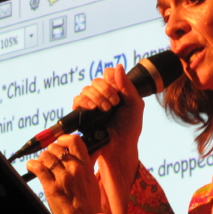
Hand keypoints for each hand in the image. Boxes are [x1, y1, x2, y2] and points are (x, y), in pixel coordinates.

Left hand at [25, 134, 100, 213]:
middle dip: (48, 151)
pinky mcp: (52, 188)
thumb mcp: (92, 181)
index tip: (59, 144)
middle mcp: (75, 169)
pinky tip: (31, 168)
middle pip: (55, 147)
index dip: (62, 139)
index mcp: (86, 166)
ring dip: (40, 159)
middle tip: (47, 159)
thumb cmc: (89, 205)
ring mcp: (63, 178)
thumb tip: (89, 153)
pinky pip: (38, 168)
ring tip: (40, 165)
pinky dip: (32, 165)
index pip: (74, 140)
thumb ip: (87, 166)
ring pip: (46, 156)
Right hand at [73, 64, 144, 213]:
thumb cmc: (130, 128)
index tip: (119, 91)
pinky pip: (77, 100)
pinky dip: (85, 101)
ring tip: (107, 109)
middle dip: (106, 90)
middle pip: (96, 81)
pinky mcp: (82, 114)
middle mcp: (102, 96)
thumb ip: (128, 86)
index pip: (108, 74)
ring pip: (86, 89)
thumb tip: (117, 66)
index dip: (111, 79)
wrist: (121, 147)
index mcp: (116, 91)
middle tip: (114, 103)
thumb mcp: (135, 105)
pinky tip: (93, 108)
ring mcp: (91, 104)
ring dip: (97, 97)